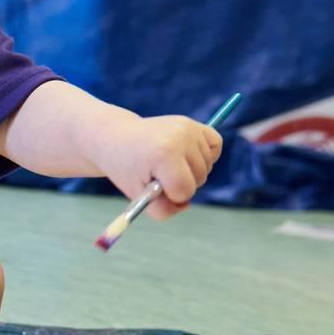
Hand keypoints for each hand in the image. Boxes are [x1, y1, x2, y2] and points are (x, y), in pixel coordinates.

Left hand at [98, 115, 223, 219]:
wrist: (117, 138)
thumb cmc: (127, 169)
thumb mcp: (138, 196)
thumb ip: (164, 211)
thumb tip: (186, 203)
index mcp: (164, 155)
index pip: (185, 191)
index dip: (171, 195)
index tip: (154, 184)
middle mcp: (180, 137)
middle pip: (199, 179)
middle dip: (181, 184)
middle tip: (158, 173)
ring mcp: (188, 127)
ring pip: (207, 166)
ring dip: (191, 171)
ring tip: (167, 163)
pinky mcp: (194, 123)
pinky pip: (216, 145)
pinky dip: (206, 155)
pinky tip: (185, 154)